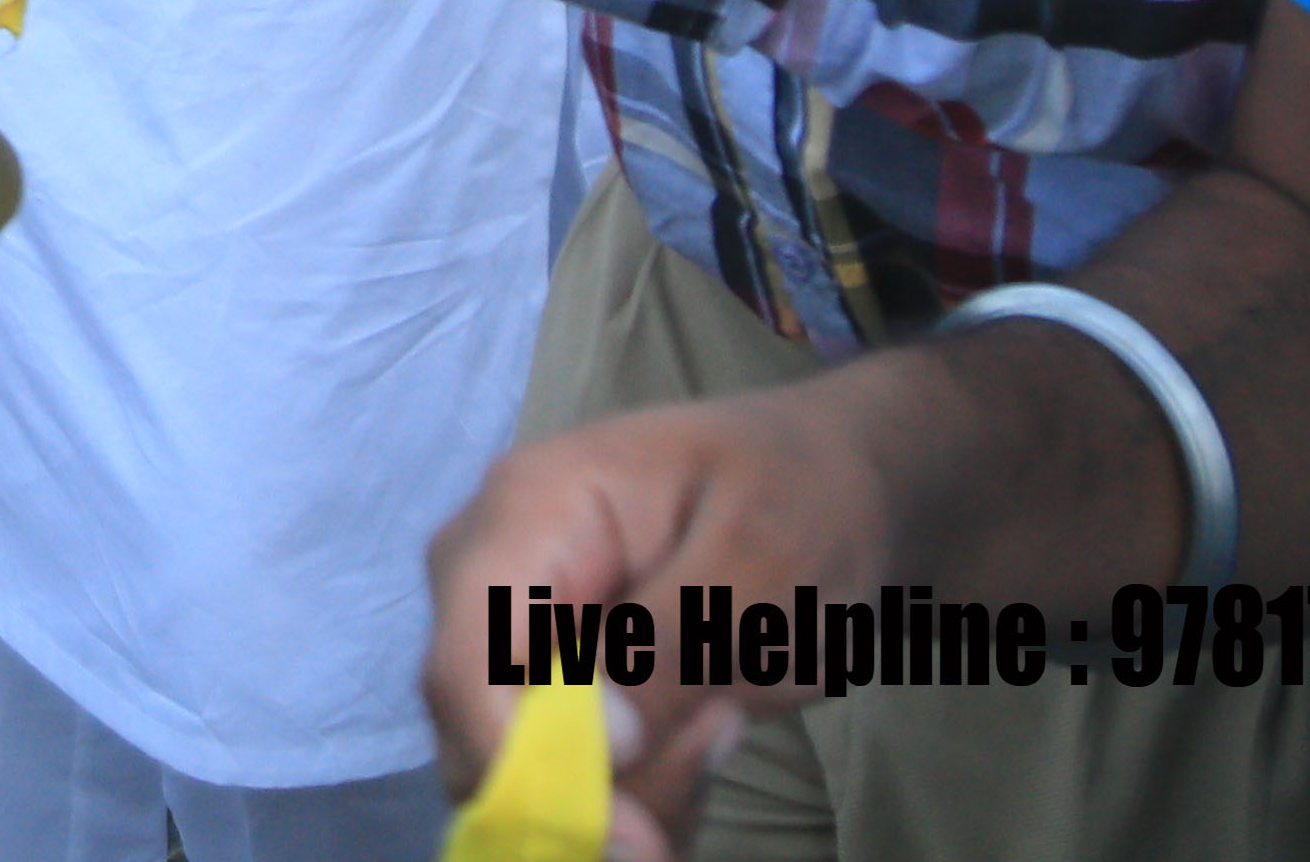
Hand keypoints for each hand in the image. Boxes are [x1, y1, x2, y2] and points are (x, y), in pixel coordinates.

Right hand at [425, 377, 936, 820]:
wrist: (844, 481)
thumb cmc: (803, 492)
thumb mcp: (764, 560)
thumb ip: (672, 645)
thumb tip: (602, 749)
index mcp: (528, 512)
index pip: (466, 664)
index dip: (526, 764)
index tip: (636, 830)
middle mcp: (496, 578)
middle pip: (484, 735)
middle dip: (596, 784)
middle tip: (719, 735)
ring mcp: (522, 634)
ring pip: (526, 776)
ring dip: (635, 790)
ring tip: (729, 715)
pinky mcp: (555, 684)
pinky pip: (569, 780)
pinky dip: (642, 795)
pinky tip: (708, 731)